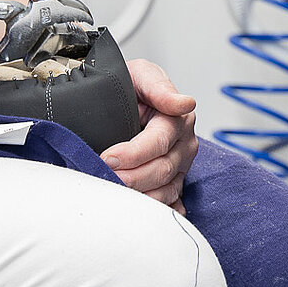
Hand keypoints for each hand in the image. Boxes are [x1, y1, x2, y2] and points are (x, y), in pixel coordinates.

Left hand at [101, 59, 197, 209]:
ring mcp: (180, 167)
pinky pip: (169, 204)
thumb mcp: (142, 74)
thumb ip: (159, 87)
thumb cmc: (132, 87)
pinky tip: (138, 212)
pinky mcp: (173, 183)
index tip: (107, 157)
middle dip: (131, 178)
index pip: (158, 143)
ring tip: (113, 195)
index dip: (132, 154)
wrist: (124, 97)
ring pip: (165, 191)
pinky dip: (155, 210)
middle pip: (161, 170)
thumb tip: (184, 102)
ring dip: (139, 196)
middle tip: (103, 177)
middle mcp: (183, 145)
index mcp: (178, 119)